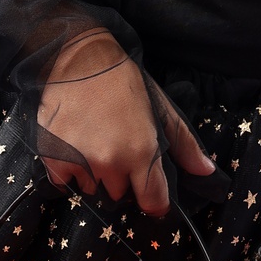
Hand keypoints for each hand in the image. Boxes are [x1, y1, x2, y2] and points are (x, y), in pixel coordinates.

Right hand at [36, 29, 213, 215]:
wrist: (79, 57)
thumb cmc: (123, 80)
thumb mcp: (161, 108)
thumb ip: (184, 144)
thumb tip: (206, 172)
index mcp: (142, 152)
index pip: (153, 202)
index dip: (154, 200)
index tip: (150, 190)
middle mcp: (111, 163)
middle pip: (120, 195)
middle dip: (121, 178)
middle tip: (116, 147)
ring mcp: (80, 162)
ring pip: (93, 189)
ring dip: (95, 174)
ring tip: (94, 142)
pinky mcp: (53, 159)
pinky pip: (65, 182)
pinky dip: (69, 170)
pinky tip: (74, 145)